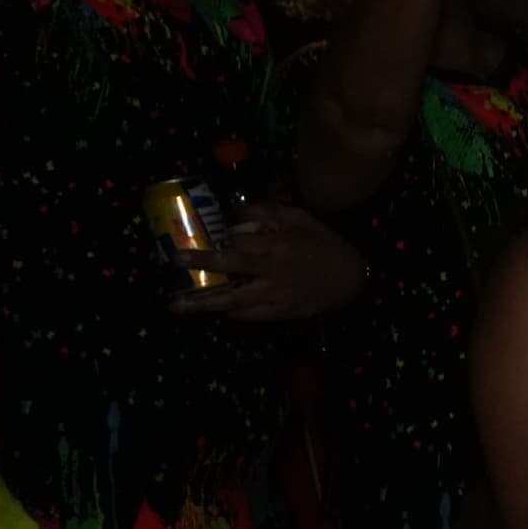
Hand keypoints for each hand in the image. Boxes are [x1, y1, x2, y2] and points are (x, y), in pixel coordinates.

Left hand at [172, 201, 367, 319]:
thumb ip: (270, 212)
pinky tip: (217, 311)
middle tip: (174, 263)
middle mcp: (273, 270)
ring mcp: (276, 294)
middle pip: (230, 267)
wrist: (353, 279)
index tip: (204, 240)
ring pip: (234, 300)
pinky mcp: (282, 312)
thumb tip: (238, 214)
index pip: (240, 240)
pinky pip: (251, 315)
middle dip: (201, 264)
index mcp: (278, 244)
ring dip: (204, 304)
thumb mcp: (303, 220)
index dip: (220, 239)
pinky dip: (232, 313)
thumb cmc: (325, 246)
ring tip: (177, 306)